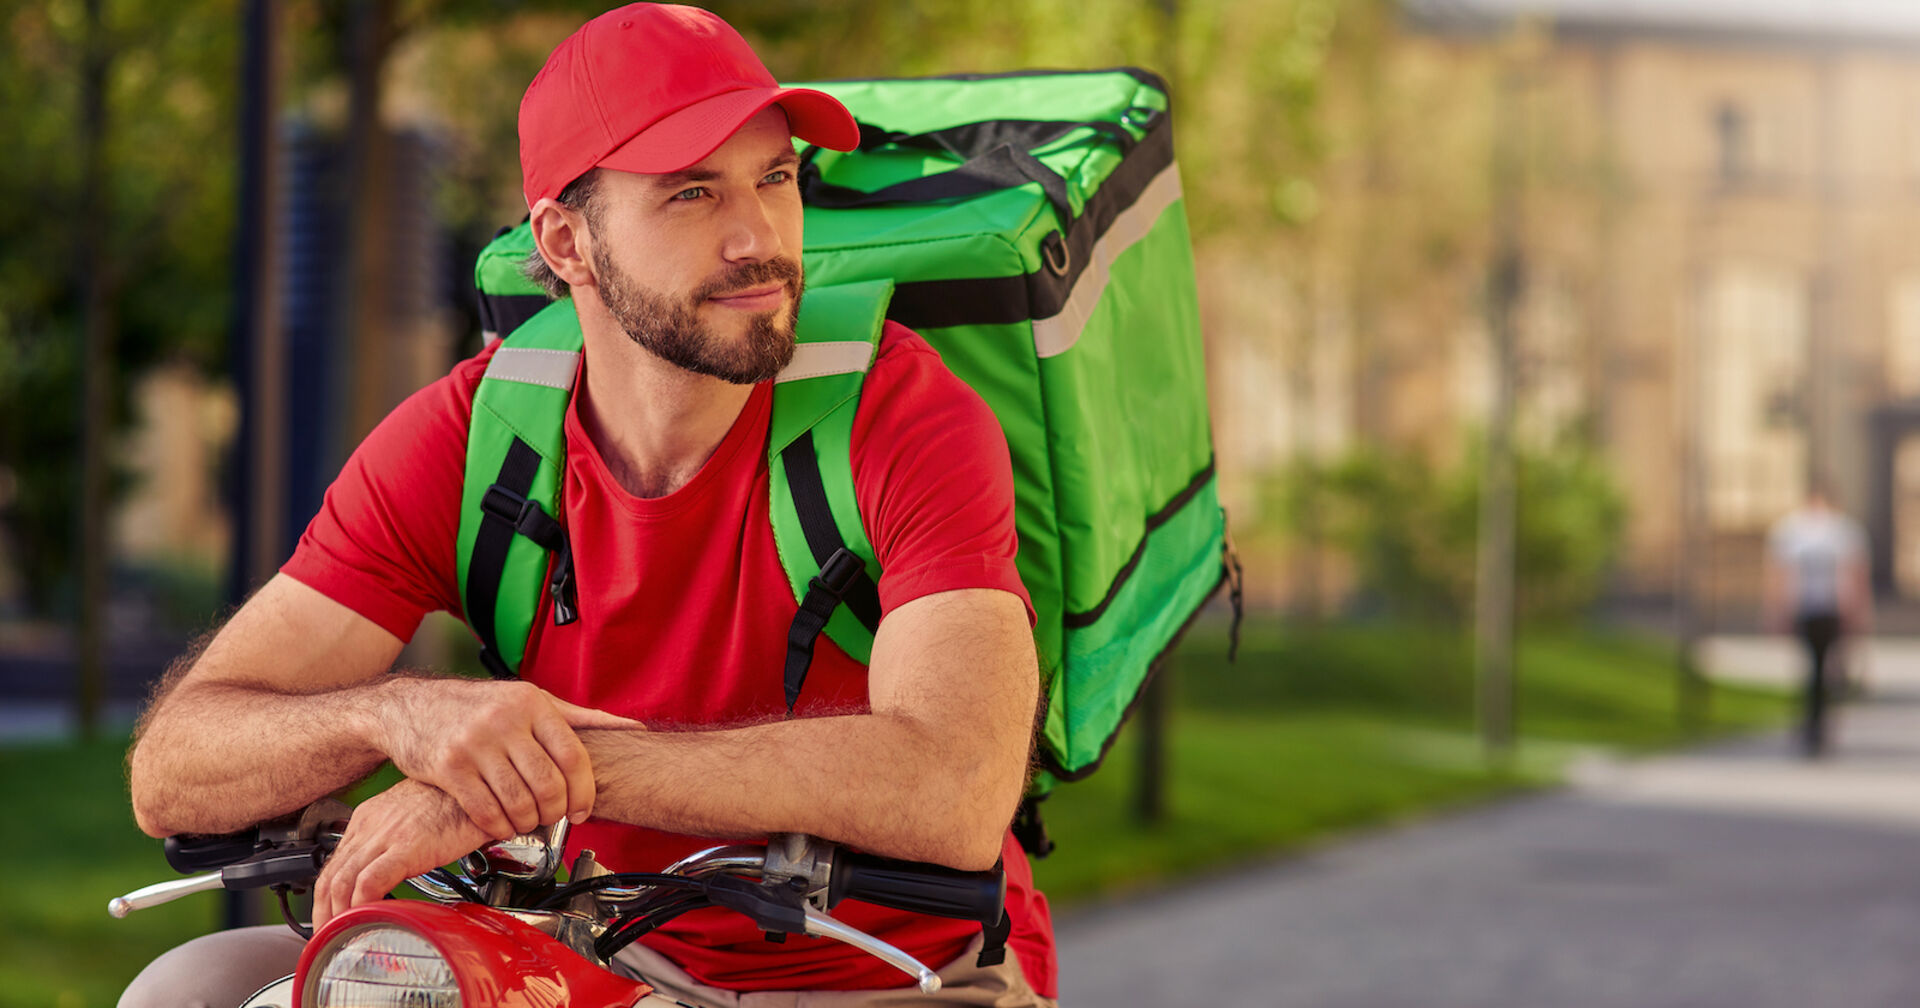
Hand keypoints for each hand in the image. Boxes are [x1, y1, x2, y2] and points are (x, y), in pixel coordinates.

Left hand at [313, 778, 486, 925]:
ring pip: (342, 882)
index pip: (334, 865)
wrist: (480, 779)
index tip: (333, 916)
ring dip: (339, 915)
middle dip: (324, 912)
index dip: (327, 896)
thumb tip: (398, 868)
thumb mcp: (416, 816)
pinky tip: (369, 920)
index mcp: (370, 818)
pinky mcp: (408, 846)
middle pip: (330, 877)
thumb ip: (400, 840)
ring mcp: (386, 835)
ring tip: (346, 937)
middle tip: (330, 936)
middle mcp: (371, 825)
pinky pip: (370, 881)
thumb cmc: (457, 798)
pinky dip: (362, 905)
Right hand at [373, 678, 639, 839]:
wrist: (409, 707)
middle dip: (555, 811)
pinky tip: (500, 824)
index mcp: (532, 704)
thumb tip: (629, 726)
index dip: (584, 791)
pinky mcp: (449, 767)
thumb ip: (577, 717)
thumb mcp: (529, 699)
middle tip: (552, 819)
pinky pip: (485, 811)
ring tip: (526, 822)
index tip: (582, 810)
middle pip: (548, 784)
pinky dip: (498, 826)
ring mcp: (475, 744)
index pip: (573, 755)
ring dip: (527, 823)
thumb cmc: (477, 706)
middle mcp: (505, 721)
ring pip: (518, 802)